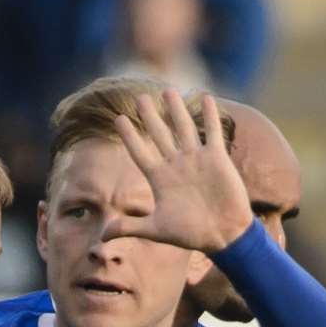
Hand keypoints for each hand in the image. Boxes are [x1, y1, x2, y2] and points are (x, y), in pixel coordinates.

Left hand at [103, 90, 253, 254]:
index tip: (118, 119)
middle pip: (160, 135)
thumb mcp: (156, 230)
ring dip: (176, 110)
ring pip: (183, 128)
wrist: (223, 236)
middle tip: (140, 97)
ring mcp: (196, 160)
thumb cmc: (190, 234)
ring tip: (168, 90)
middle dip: (150, 116)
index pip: (140, 153)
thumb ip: (128, 227)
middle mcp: (176, 165)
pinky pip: (212, 132)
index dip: (130, 137)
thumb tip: (101, 236)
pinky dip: (210, 116)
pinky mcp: (217, 158)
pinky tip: (205, 97)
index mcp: (160, 179)